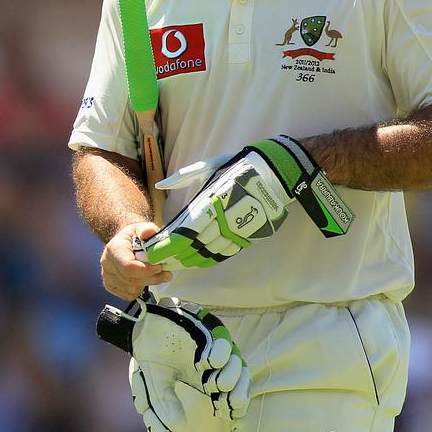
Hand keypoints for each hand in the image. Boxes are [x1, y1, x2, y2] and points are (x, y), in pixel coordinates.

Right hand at [97, 295, 249, 431]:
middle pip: (243, 387)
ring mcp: (214, 349)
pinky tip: (203, 361)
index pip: (231, 400)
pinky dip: (219, 359)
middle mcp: (213, 368)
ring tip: (209, 379)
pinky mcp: (210, 332)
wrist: (140, 325)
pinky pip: (226, 349)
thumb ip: (162, 408)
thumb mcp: (152, 387)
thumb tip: (178, 430)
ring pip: (240, 370)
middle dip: (236, 399)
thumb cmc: (150, 355)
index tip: (218, 411)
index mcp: (202, 381)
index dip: (231, 409)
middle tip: (219, 400)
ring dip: (228, 380)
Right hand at [101, 222, 171, 300]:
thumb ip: (146, 229)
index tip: (160, 267)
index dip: (147, 270)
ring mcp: (106, 276)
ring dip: (146, 284)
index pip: (128, 267)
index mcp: (113, 249)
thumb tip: (149, 232)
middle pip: (131, 280)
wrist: (125, 243)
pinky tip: (142, 279)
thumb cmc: (133, 237)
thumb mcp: (141, 228)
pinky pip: (128, 295)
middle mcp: (107, 263)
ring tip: (154, 274)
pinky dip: (139, 290)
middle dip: (152, 278)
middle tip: (165, 273)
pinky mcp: (109, 285)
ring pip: (131, 289)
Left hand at [138, 136, 348, 268]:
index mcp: (212, 203)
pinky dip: (209, 258)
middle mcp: (225, 221)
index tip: (153, 252)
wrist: (278, 173)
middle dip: (174, 256)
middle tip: (158, 261)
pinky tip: (197, 260)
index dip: (168, 246)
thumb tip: (161, 185)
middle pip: (194, 247)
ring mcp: (240, 232)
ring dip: (190, 260)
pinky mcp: (250, 237)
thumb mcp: (208, 167)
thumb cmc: (238, 168)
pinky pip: (226, 253)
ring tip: (174, 263)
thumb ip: (183, 177)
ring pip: (210, 254)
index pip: (185, 232)